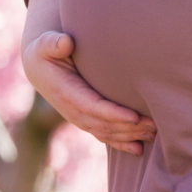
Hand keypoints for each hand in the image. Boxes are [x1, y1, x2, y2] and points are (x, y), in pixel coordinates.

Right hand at [21, 30, 157, 154]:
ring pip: (106, 133)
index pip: (92, 106)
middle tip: (154, 125)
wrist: (38, 68)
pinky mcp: (85, 120)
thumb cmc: (45, 52)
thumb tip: (65, 43)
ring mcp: (79, 118)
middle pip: (104, 124)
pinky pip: (104, 136)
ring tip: (153, 134)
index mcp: (65, 92)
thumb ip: (53, 43)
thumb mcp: (44, 44)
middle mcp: (72, 110)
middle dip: (129, 127)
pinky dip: (121, 144)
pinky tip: (138, 149)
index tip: (134, 116)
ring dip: (129, 136)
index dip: (113, 113)